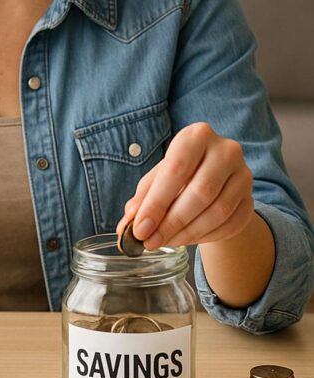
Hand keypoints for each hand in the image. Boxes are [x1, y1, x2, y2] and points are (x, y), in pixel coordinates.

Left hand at [115, 121, 253, 250]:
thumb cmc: (179, 176)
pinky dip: (206, 237)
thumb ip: (142, 200)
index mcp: (197, 135)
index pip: (176, 169)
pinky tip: (187, 240)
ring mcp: (243, 175)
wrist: (214, 180)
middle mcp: (226, 150)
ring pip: (218, 211)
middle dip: (172, 222)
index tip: (140, 228)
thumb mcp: (156, 180)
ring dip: (188, 232)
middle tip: (150, 241)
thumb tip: (127, 227)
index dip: (157, 202)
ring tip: (166, 241)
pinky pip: (231, 224)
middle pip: (200, 192)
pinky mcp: (250, 199)